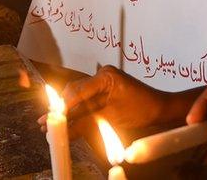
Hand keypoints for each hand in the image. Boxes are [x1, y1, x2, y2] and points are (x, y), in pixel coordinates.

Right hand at [37, 65, 187, 133]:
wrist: (161, 109)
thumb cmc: (142, 108)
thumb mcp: (113, 117)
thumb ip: (87, 123)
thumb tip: (67, 131)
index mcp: (105, 76)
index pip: (79, 90)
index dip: (64, 106)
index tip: (53, 117)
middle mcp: (101, 77)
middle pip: (74, 92)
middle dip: (61, 109)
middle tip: (45, 122)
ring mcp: (102, 85)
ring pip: (78, 98)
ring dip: (67, 113)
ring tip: (49, 124)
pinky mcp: (104, 94)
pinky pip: (86, 103)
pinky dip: (77, 114)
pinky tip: (66, 124)